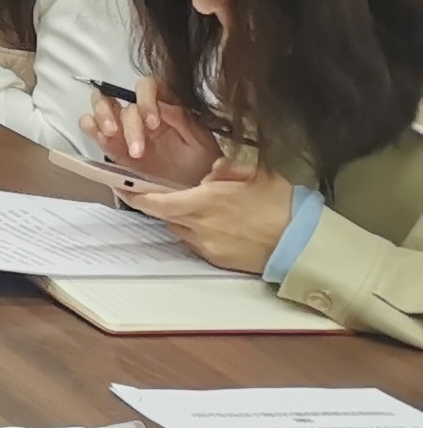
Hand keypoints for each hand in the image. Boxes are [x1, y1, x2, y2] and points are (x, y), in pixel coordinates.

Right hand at [88, 82, 224, 186]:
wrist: (192, 189)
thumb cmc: (201, 164)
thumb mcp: (201, 142)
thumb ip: (182, 120)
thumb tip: (162, 105)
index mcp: (164, 106)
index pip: (148, 87)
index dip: (145, 99)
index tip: (152, 124)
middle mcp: (141, 113)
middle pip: (120, 96)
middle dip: (125, 118)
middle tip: (132, 143)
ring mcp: (123, 128)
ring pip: (101, 105)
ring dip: (103, 117)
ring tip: (111, 136)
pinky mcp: (111, 145)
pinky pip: (91, 127)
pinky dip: (90, 128)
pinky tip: (101, 139)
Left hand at [122, 148, 295, 274]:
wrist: (304, 244)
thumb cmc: (284, 207)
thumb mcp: (257, 174)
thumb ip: (227, 168)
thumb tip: (211, 169)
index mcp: (206, 202)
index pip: (156, 200)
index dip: (135, 194)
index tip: (122, 185)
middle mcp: (200, 226)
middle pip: (163, 215)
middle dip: (157, 203)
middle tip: (155, 191)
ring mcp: (207, 246)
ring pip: (178, 229)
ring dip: (179, 218)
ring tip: (195, 206)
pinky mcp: (216, 259)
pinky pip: (194, 243)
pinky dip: (194, 231)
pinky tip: (212, 223)